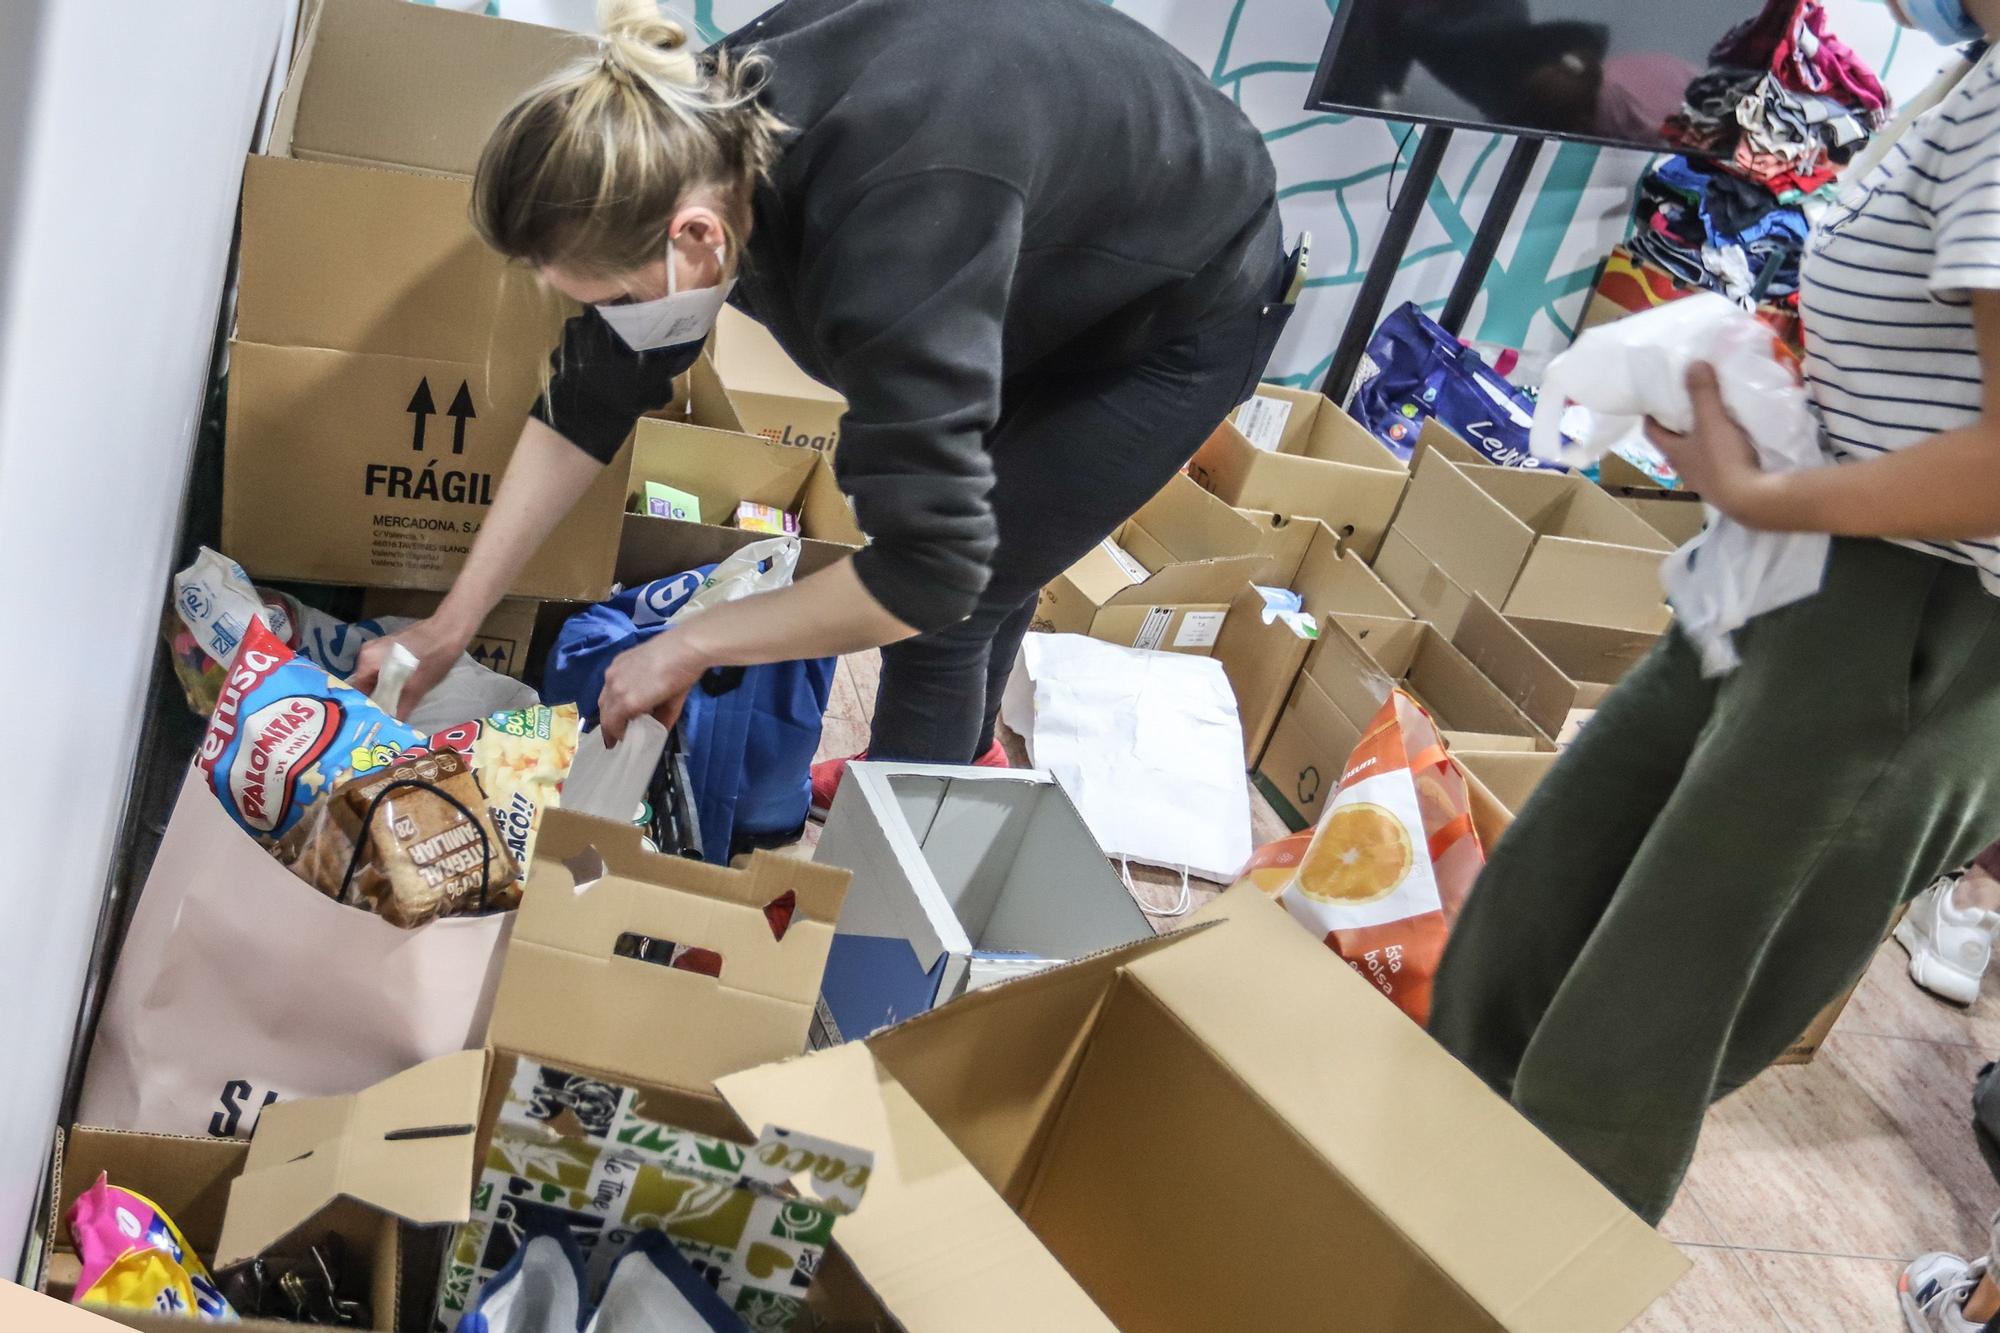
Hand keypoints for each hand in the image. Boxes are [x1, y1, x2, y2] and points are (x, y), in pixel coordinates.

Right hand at [349, 616, 469, 719]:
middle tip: (383, 722)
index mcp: (366, 660)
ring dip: (386, 693)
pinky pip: (386, 670)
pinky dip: (392, 683)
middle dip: (376, 702)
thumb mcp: (416, 688)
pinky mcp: (392, 649)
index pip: (357, 692)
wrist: (450, 631)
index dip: (364, 709)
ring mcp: (379, 649)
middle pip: (366, 685)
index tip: (371, 724)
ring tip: (392, 713)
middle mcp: (367, 653)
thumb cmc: (432, 658)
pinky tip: (401, 695)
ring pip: (378, 678)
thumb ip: (400, 709)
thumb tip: (390, 727)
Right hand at [598, 632, 706, 745]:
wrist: (685, 646)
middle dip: (609, 724)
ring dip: (610, 708)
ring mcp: (614, 672)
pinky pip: (608, 681)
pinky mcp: (618, 660)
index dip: (613, 735)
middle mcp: (615, 687)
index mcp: (628, 702)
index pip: (611, 724)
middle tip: (616, 733)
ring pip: (604, 695)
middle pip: (604, 710)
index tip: (617, 743)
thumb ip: (661, 720)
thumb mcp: (673, 705)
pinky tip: (623, 694)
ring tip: (619, 715)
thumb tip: (656, 730)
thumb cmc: (682, 678)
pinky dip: (613, 692)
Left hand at [1645, 362, 1779, 524]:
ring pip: (1697, 452)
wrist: (1751, 498)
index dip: (1651, 414)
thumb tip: (1692, 364)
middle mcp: (1684, 468)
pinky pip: (1719, 461)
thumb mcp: (1711, 420)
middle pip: (1674, 441)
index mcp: (1673, 452)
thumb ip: (1702, 393)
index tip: (1655, 397)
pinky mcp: (1725, 485)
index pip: (1651, 431)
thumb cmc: (1722, 459)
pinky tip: (1735, 439)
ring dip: (1702, 436)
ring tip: (1713, 416)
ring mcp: (1704, 479)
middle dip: (1679, 423)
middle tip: (1688, 401)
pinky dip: (1722, 447)